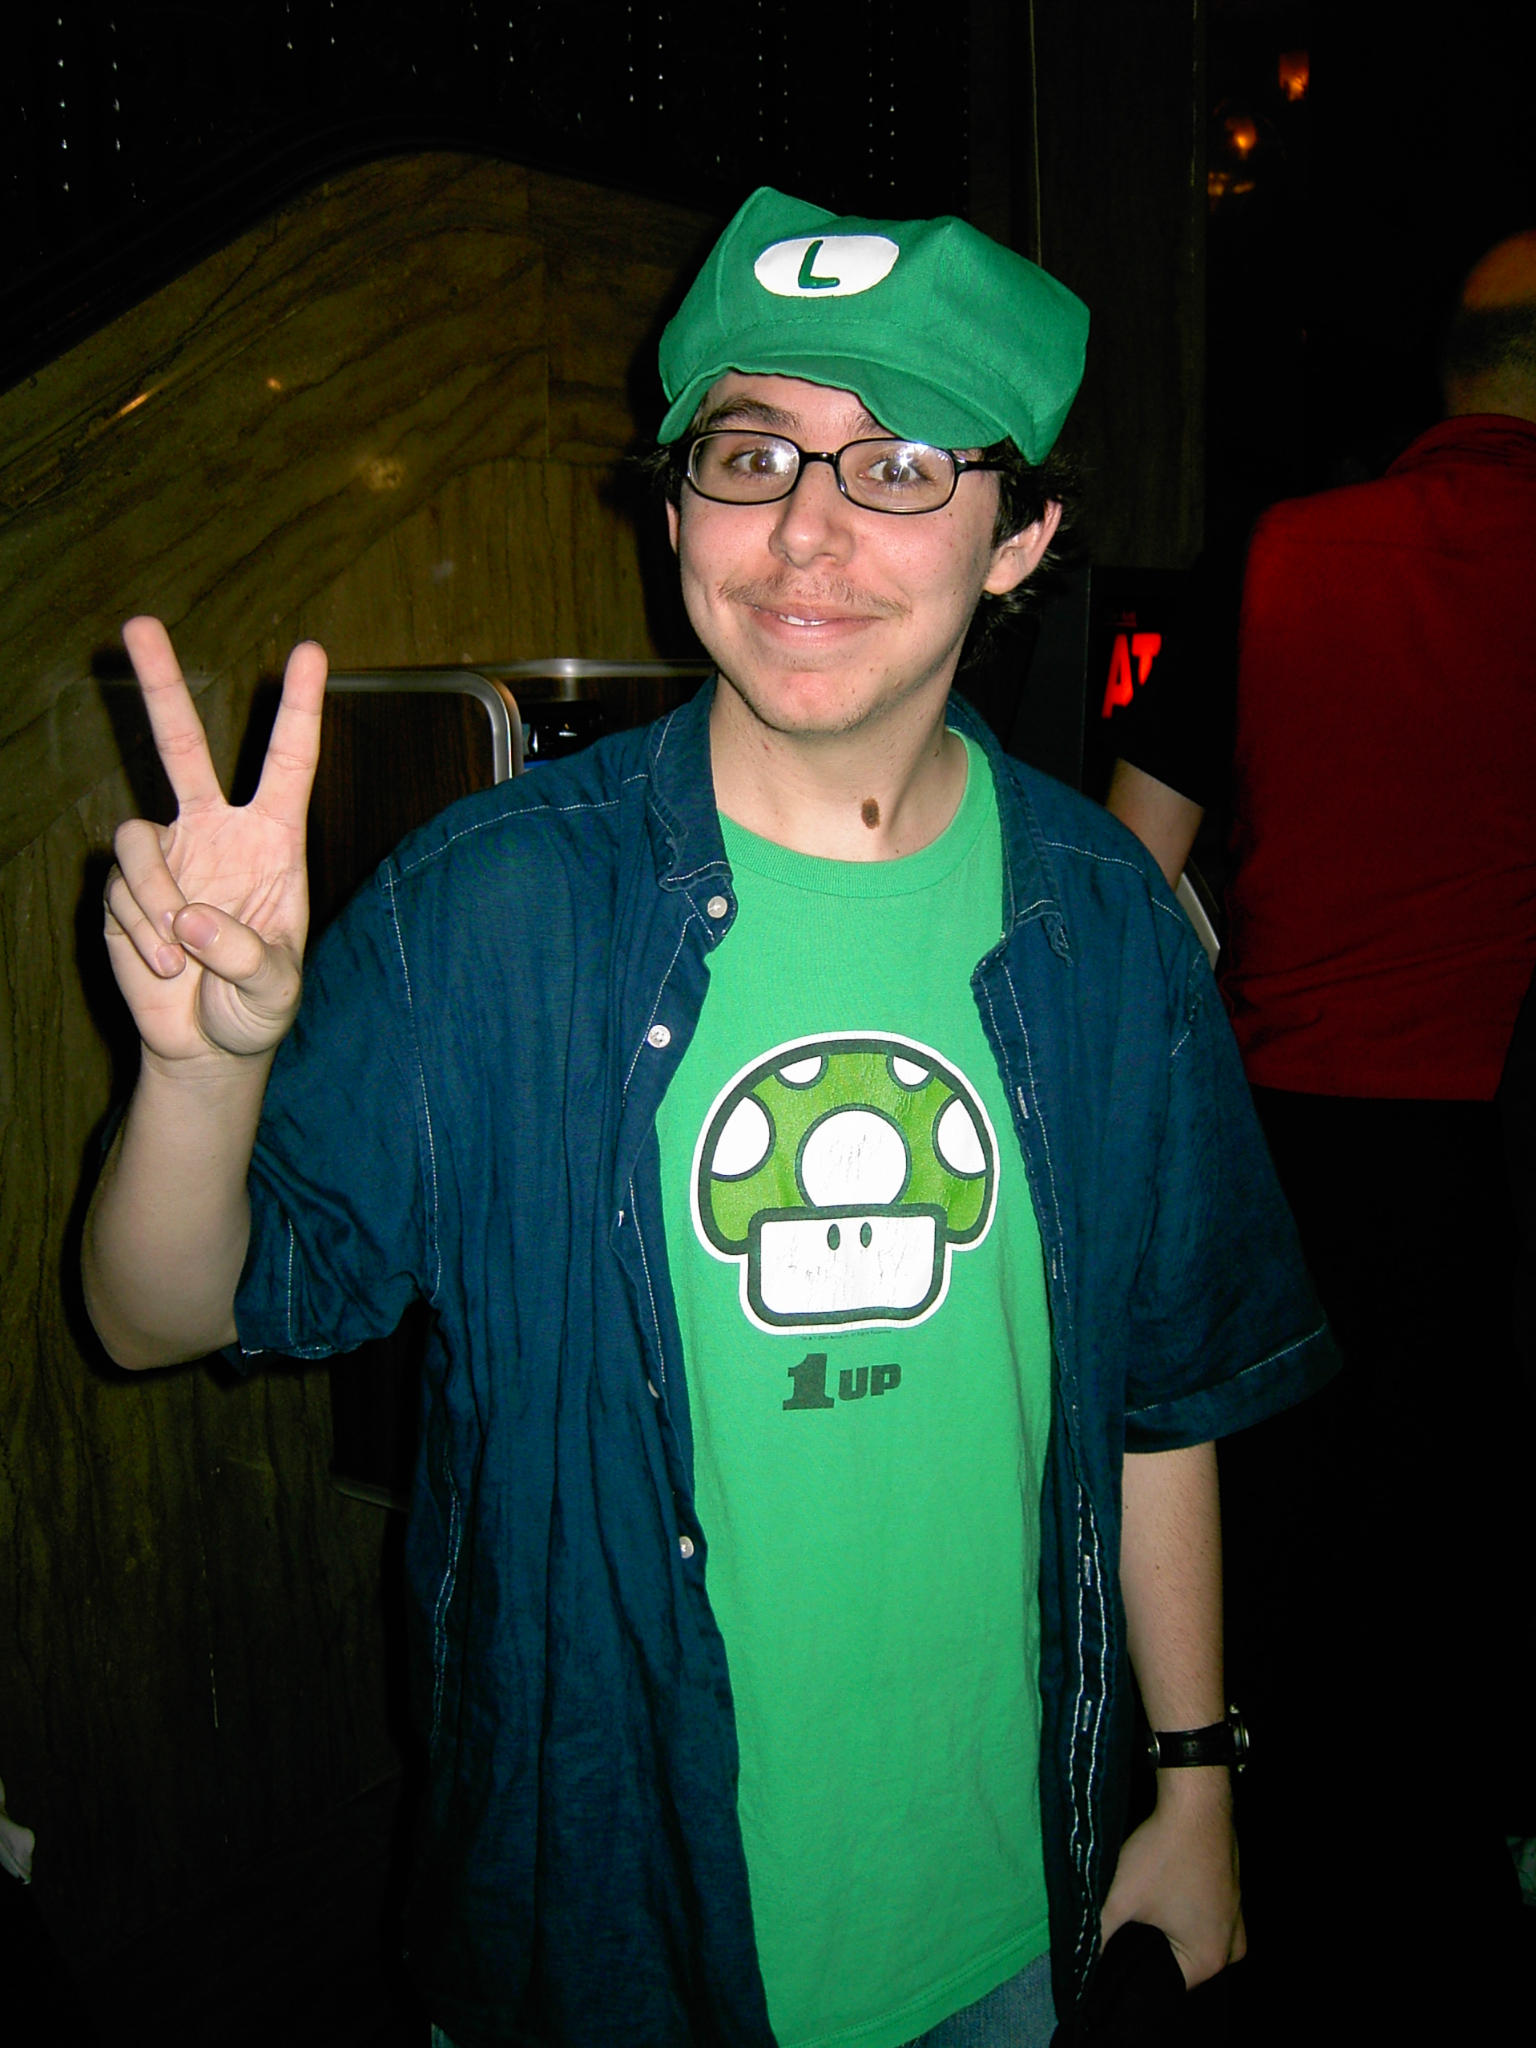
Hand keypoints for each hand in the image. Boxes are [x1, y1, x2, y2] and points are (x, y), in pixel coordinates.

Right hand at [103, 618, 326, 1066]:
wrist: (207, 1045)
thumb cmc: (257, 1008)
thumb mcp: (274, 990)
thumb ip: (245, 954)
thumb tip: (190, 915)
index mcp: (272, 842)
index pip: (288, 764)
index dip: (299, 709)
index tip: (309, 651)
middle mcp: (215, 833)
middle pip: (183, 746)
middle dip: (161, 685)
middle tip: (137, 623)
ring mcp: (166, 856)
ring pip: (137, 839)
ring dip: (154, 901)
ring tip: (179, 955)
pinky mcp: (125, 888)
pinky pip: (120, 889)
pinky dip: (139, 929)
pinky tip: (162, 965)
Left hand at [1099, 1771, 1245, 1987]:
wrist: (1195, 1802)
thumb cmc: (1163, 1852)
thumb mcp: (1121, 1898)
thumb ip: (1097, 1936)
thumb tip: (1077, 1961)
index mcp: (1210, 1960)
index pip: (1163, 1985)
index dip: (1132, 1971)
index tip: (1112, 1953)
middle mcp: (1231, 1948)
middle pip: (1179, 1964)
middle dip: (1149, 1949)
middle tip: (1123, 1927)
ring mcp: (1236, 1920)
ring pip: (1191, 1940)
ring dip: (1165, 1929)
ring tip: (1138, 1910)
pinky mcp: (1232, 1896)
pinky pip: (1203, 1920)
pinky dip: (1182, 1913)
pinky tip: (1160, 1895)